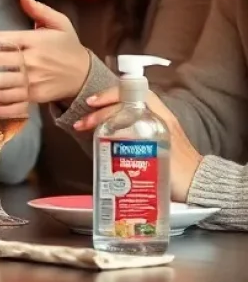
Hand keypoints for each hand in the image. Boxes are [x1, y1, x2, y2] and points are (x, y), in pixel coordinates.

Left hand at [0, 0, 90, 105]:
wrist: (85, 74)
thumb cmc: (67, 46)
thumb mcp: (59, 23)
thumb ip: (39, 9)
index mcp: (34, 41)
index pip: (4, 40)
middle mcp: (33, 62)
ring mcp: (35, 82)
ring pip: (3, 87)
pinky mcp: (37, 98)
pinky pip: (15, 104)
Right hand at [74, 87, 202, 201]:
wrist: (198, 188)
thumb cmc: (182, 172)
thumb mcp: (163, 153)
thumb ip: (142, 142)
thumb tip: (113, 136)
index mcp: (160, 117)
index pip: (134, 93)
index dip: (112, 94)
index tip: (93, 104)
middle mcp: (155, 118)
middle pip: (122, 104)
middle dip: (99, 110)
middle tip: (84, 122)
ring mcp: (150, 128)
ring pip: (120, 114)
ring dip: (100, 118)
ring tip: (83, 127)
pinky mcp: (147, 140)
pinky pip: (123, 126)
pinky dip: (108, 127)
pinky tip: (97, 136)